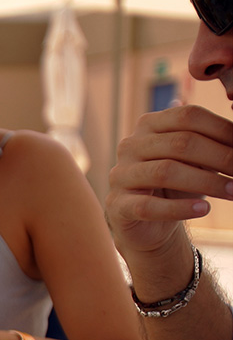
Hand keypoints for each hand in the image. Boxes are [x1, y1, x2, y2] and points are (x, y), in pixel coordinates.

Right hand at [106, 104, 232, 256]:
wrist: (150, 222)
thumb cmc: (178, 184)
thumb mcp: (196, 159)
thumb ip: (212, 142)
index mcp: (149, 124)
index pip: (188, 116)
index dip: (223, 129)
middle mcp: (130, 145)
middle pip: (181, 143)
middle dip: (220, 157)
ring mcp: (120, 175)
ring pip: (166, 172)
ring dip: (207, 182)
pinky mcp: (117, 205)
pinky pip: (148, 206)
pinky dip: (179, 208)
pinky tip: (204, 209)